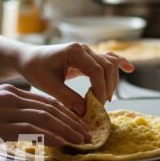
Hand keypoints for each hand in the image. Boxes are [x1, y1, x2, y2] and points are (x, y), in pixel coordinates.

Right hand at [0, 84, 90, 147]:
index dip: (65, 111)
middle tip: (86, 132)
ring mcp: (3, 111)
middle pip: (50, 107)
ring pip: (44, 117)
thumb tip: (21, 128)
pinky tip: (60, 143)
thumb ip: (4, 115)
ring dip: (66, 129)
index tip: (78, 121)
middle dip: (72, 120)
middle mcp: (9, 98)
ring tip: (80, 139)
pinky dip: (48, 136)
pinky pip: (29, 130)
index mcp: (8, 92)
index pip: (44, 100)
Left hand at [16, 43, 134, 114]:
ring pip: (110, 63)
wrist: (29, 59)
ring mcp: (88, 51)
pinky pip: (109, 58)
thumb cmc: (35, 69)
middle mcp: (84, 48)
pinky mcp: (89, 57)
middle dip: (107, 87)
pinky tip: (130, 69)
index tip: (98, 105)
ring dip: (112, 81)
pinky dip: (120, 63)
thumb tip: (84, 111)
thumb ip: (67, 98)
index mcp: (74, 51)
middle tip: (100, 106)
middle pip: (107, 66)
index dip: (100, 89)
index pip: (96, 70)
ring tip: (105, 99)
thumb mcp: (48, 86)